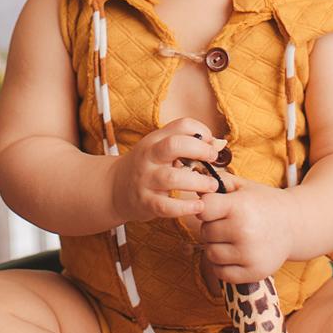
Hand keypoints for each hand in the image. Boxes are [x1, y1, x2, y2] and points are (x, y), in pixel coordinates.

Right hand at [110, 119, 224, 225]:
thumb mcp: (158, 149)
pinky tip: (198, 207)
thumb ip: (184, 145)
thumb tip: (218, 143)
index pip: (180, 125)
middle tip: (213, 159)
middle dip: (199, 150)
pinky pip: (165, 206)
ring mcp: (145, 180)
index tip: (212, 143)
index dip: (201, 130)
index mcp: (154, 140)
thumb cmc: (146, 167)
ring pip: (172, 178)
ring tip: (212, 186)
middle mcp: (148, 157)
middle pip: (174, 145)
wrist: (114, 189)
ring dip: (197, 182)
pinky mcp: (145, 203)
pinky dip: (184, 208)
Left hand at [192, 176, 294, 283]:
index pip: (203, 209)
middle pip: (206, 231)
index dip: (206, 208)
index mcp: (240, 207)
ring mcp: (249, 255)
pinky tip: (234, 253)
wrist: (296, 225)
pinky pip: (222, 272)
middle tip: (227, 223)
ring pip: (211, 253)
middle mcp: (244, 231)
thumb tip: (193, 174)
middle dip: (212, 226)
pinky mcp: (253, 273)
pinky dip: (223, 265)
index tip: (216, 208)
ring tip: (230, 238)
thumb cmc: (265, 203)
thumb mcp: (245, 186)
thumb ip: (219, 181)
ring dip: (216, 246)